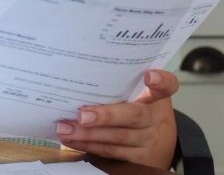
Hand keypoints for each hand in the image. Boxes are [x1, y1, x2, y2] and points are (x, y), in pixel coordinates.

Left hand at [55, 69, 178, 167]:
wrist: (157, 142)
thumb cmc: (137, 108)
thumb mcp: (137, 93)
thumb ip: (117, 84)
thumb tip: (78, 72)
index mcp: (154, 98)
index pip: (166, 87)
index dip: (161, 82)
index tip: (150, 76)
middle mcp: (154, 118)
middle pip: (133, 116)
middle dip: (106, 116)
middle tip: (82, 115)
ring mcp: (148, 140)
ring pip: (117, 137)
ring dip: (88, 134)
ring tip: (65, 128)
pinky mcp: (139, 158)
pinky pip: (110, 152)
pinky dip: (88, 145)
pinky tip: (71, 140)